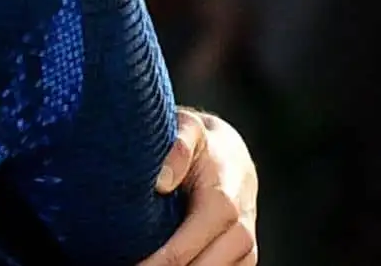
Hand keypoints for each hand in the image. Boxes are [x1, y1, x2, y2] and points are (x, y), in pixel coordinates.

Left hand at [141, 108, 258, 265]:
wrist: (232, 156)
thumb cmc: (201, 143)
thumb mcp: (189, 129)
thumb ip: (179, 146)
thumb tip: (161, 182)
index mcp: (223, 200)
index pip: (188, 245)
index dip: (160, 261)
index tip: (134, 265)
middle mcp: (241, 227)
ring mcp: (246, 246)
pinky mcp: (244, 256)